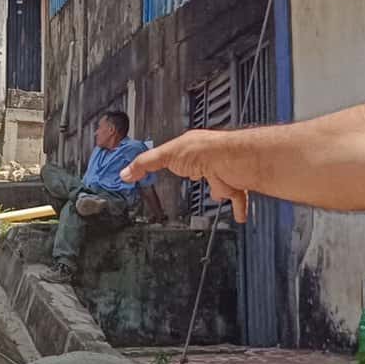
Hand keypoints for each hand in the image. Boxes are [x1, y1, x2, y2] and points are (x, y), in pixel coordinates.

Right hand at [124, 129, 254, 222]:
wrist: (230, 160)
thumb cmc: (203, 151)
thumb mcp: (165, 156)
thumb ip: (145, 164)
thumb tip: (126, 172)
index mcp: (192, 147)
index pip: (181, 152)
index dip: (176, 158)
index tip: (171, 165)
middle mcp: (210, 158)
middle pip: (204, 166)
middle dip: (200, 173)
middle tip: (195, 177)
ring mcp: (225, 172)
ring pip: (221, 183)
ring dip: (219, 191)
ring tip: (215, 197)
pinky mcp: (236, 186)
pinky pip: (238, 200)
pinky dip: (238, 208)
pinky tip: (238, 216)